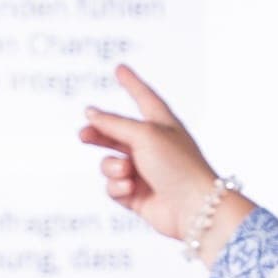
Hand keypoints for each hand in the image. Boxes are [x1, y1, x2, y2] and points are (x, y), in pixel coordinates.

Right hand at [78, 64, 249, 257]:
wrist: (194, 208)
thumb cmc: (178, 166)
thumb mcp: (144, 134)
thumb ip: (114, 123)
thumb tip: (90, 112)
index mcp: (162, 124)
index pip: (144, 97)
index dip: (131, 82)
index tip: (120, 68)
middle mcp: (153, 146)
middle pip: (117, 133)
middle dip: (99, 134)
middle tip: (83, 134)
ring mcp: (144, 172)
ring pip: (110, 163)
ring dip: (111, 166)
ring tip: (126, 171)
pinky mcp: (137, 195)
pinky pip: (113, 186)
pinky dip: (117, 186)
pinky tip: (130, 189)